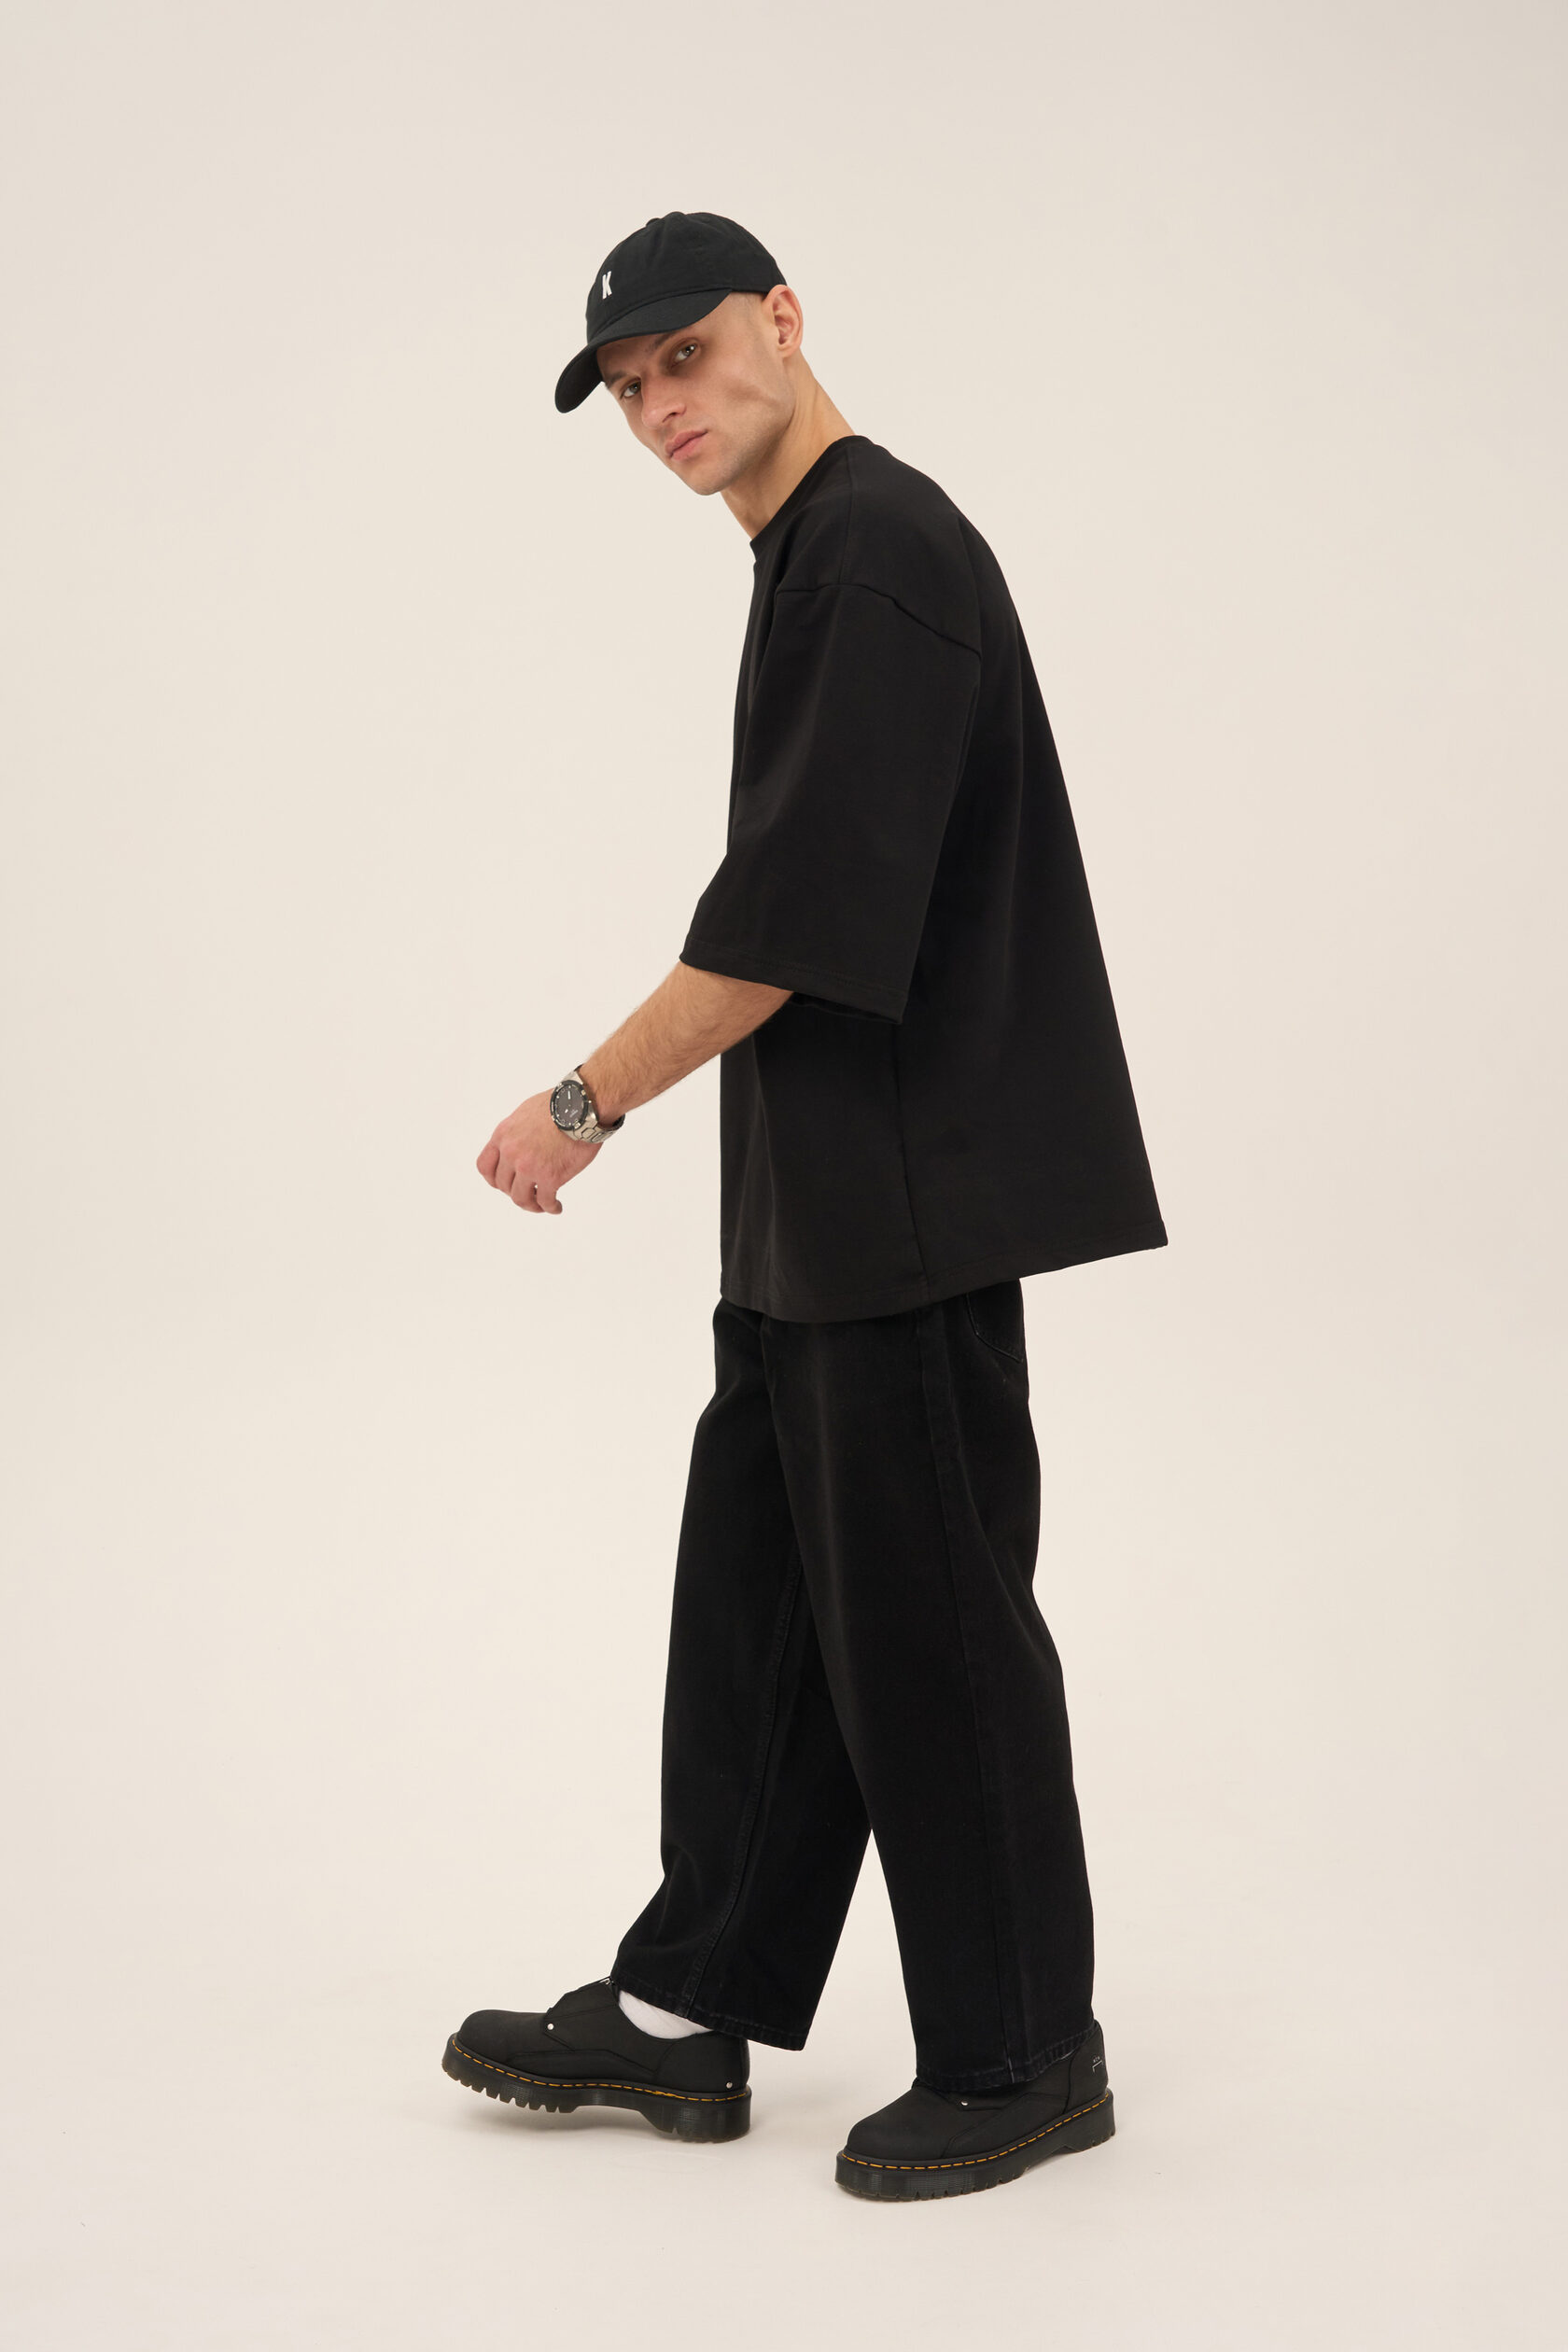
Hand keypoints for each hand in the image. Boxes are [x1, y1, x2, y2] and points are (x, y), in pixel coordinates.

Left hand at [476, 1090, 602, 1213]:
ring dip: (530, 1205)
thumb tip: (518, 1145)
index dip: (493, 1179)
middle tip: (528, 1192)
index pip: (485, 1166)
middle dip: (514, 1191)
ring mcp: (529, 1167)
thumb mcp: (525, 1114)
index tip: (503, 1184)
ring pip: (520, 1198)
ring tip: (540, 1205)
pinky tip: (556, 1207)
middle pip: (503, 1185)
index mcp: (503, 1136)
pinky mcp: (550, 1177)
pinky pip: (545, 1201)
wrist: (581, 1107)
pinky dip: (550, 1208)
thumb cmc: (559, 1106)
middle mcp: (511, 1153)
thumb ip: (516, 1133)